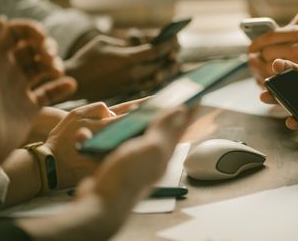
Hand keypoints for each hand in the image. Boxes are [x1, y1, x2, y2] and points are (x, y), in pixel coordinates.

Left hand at [0, 18, 75, 175]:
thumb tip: (4, 20)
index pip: (14, 34)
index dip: (30, 31)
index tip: (41, 37)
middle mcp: (5, 71)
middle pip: (32, 49)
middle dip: (46, 47)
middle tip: (49, 58)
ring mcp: (17, 89)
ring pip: (42, 68)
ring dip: (54, 64)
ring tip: (57, 72)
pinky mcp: (28, 108)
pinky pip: (48, 93)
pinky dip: (61, 87)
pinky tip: (70, 85)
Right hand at [18, 106, 191, 240]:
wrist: (100, 206)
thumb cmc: (125, 178)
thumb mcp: (149, 149)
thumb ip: (165, 129)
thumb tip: (181, 110)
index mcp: (165, 152)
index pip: (182, 125)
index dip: (189, 109)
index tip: (196, 93)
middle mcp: (155, 157)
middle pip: (166, 130)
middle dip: (169, 112)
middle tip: (171, 96)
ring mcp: (139, 162)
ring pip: (147, 135)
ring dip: (148, 120)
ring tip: (147, 108)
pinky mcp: (122, 165)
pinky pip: (129, 143)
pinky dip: (129, 132)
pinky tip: (125, 128)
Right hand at [65, 34, 179, 100]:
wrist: (75, 81)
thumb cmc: (86, 58)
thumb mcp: (104, 42)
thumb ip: (124, 43)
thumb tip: (139, 44)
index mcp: (128, 58)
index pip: (156, 51)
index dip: (168, 44)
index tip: (175, 38)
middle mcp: (133, 72)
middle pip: (160, 64)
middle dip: (170, 56)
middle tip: (176, 48)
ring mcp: (131, 83)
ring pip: (156, 76)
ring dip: (167, 69)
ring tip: (174, 63)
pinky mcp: (127, 90)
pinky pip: (147, 84)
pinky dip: (156, 78)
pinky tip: (160, 73)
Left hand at [248, 17, 297, 84]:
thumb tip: (278, 26)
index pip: (269, 37)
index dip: (256, 43)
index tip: (251, 48)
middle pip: (265, 54)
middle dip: (256, 58)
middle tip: (252, 60)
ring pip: (266, 71)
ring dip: (257, 72)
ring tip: (255, 72)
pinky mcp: (297, 86)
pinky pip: (275, 85)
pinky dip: (266, 85)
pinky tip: (265, 84)